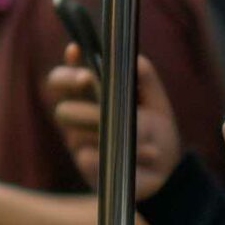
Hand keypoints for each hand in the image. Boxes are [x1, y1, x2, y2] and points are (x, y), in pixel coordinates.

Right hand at [46, 46, 182, 199]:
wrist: (166, 174)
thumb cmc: (157, 134)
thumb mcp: (156, 103)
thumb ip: (145, 78)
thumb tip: (132, 57)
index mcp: (92, 98)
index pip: (68, 76)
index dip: (69, 62)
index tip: (76, 50)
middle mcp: (79, 117)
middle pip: (57, 92)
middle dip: (71, 83)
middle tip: (86, 79)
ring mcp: (79, 140)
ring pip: (75, 124)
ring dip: (106, 123)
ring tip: (145, 133)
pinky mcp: (86, 164)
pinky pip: (93, 151)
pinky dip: (128, 150)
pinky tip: (148, 155)